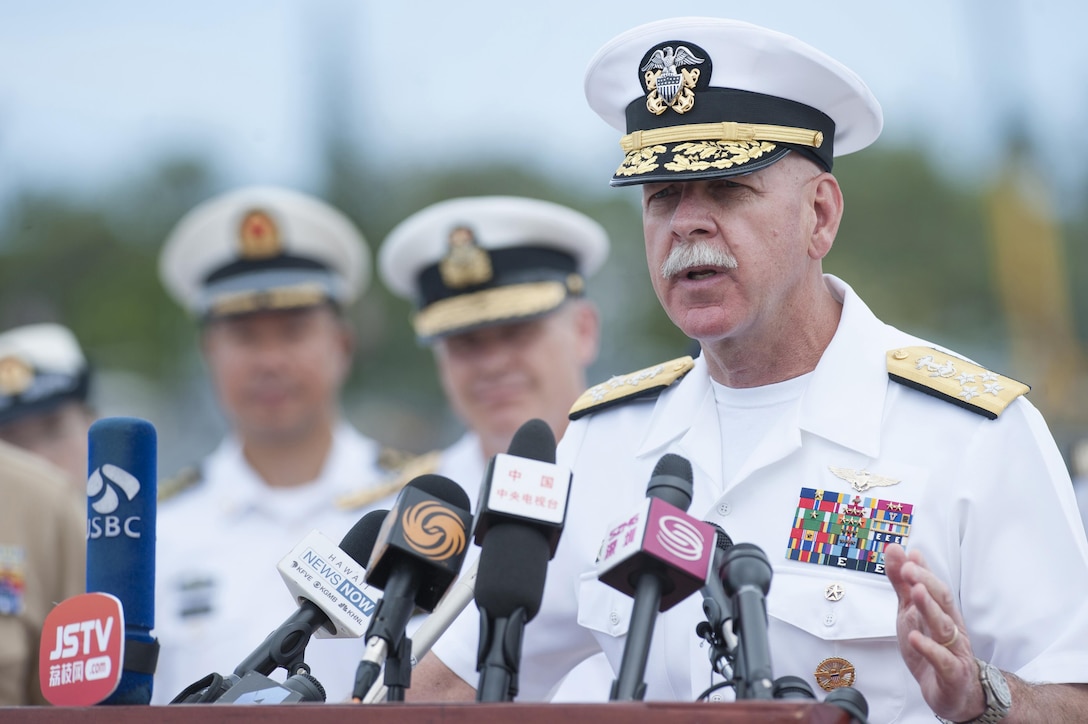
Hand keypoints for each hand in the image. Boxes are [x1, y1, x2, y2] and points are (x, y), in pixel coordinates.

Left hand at [883, 543, 983, 720]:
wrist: (953, 694)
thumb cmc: (932, 648)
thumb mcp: (910, 614)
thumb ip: (903, 585)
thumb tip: (896, 551)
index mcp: (942, 612)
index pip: (935, 586)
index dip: (923, 570)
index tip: (909, 554)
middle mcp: (951, 627)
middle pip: (943, 601)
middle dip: (926, 582)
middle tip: (909, 569)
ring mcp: (954, 651)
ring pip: (943, 626)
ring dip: (930, 608)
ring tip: (916, 592)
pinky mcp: (952, 674)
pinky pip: (942, 660)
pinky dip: (929, 648)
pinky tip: (914, 638)